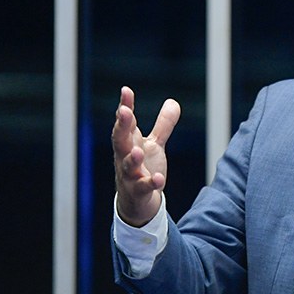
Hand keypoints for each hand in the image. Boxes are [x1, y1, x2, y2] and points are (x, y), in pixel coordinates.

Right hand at [112, 86, 180, 226]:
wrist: (137, 203)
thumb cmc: (142, 169)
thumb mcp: (154, 145)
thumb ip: (163, 125)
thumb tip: (173, 101)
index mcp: (129, 143)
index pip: (125, 123)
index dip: (125, 106)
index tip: (125, 90)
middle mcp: (125, 158)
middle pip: (120, 140)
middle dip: (122, 126)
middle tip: (124, 112)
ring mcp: (130, 175)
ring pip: (127, 165)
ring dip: (132, 157)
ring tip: (138, 150)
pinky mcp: (138, 192)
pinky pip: (142, 187)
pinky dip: (150, 183)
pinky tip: (158, 179)